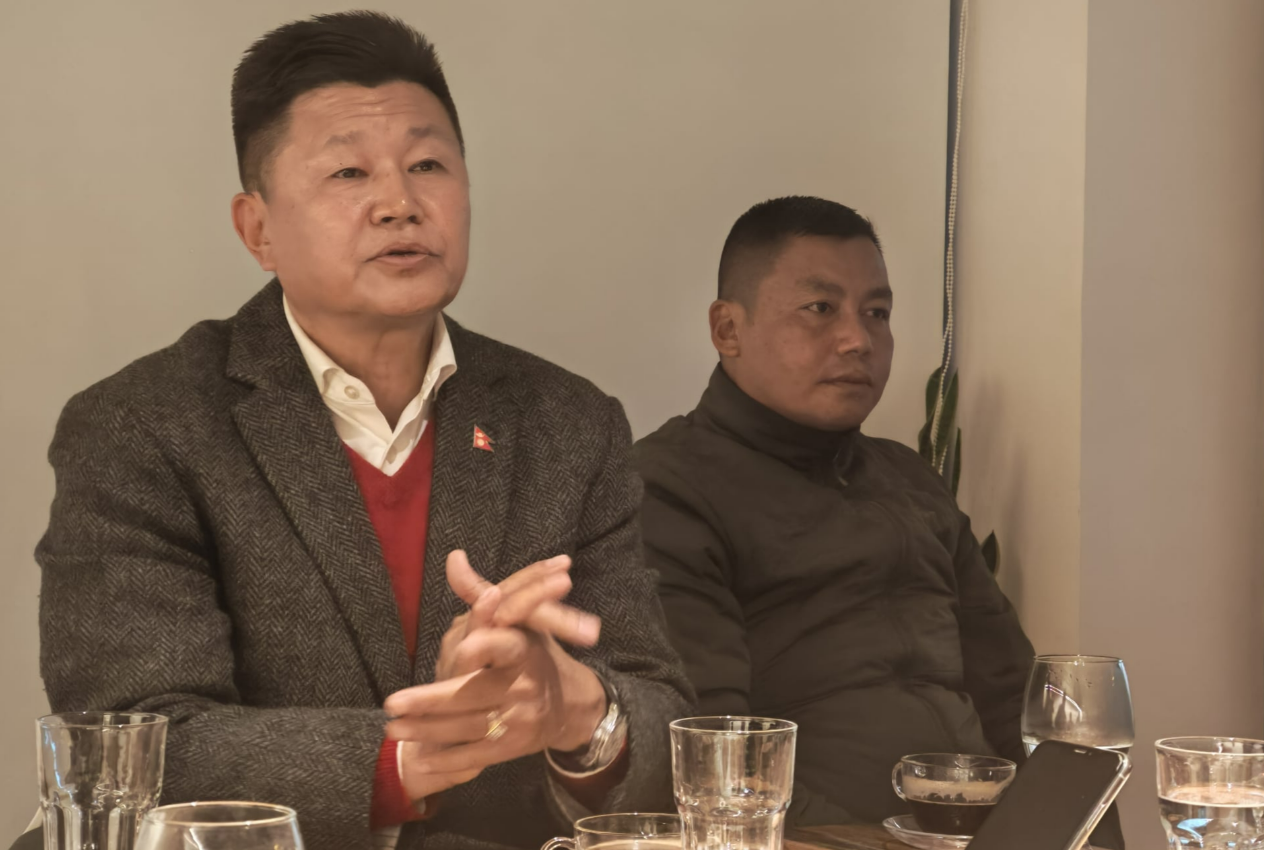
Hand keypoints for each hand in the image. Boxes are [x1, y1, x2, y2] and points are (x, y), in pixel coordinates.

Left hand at [383, 552, 607, 801]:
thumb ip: (479, 593)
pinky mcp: (515, 745)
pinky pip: (477, 754)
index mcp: (523, 648)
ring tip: (393, 728)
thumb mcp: (517, 619)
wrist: (572, 703)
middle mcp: (523, 683)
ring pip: (466, 725)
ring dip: (427, 729)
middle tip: (392, 704)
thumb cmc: (534, 653)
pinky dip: (448, 758)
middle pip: (471, 693)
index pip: (502, 645)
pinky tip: (421, 757)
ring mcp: (520, 717)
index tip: (460, 651)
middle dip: (430, 701)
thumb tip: (453, 559)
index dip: (482, 647)